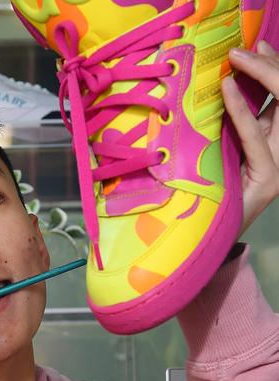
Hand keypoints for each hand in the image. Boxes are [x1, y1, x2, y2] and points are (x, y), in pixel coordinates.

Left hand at [222, 40, 278, 235]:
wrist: (207, 235)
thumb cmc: (210, 193)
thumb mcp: (222, 152)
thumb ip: (230, 128)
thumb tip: (220, 89)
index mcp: (278, 145)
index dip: (274, 70)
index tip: (256, 48)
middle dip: (272, 68)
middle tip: (246, 48)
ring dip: (264, 79)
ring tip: (239, 59)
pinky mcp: (270, 178)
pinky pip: (256, 136)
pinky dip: (242, 110)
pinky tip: (229, 89)